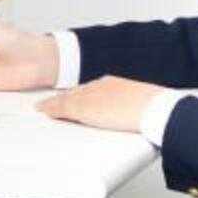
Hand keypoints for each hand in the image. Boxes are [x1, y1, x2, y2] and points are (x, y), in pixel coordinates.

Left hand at [35, 76, 165, 131]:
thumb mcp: (139, 104)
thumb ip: (131, 106)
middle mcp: (99, 86)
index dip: (78, 94)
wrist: (154, 107)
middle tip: (49, 102)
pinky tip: (44, 110)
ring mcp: (91, 96)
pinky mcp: (84, 107)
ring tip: (44, 107)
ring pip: (68, 98)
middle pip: (77, 92)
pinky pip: (63, 107)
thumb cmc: (153, 108)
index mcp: (113, 84)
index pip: (90, 89)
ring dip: (55, 103)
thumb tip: (138, 112)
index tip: (71, 98)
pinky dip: (53, 108)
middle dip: (64, 97)